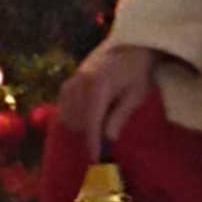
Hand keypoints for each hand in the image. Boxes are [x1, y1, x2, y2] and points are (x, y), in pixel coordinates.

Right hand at [57, 43, 154, 160]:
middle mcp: (81, 83)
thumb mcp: (135, 94)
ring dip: (79, 126)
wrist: (132, 42)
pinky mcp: (70, 78)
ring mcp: (73, 79)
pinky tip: (83, 120)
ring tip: (94, 132)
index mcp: (98, 87)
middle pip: (77, 120)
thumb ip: (120, 116)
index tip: (95, 159)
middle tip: (100, 147)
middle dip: (87, 136)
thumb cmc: (138, 69)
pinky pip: (63, 103)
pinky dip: (71, 115)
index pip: (91, 122)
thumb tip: (108, 139)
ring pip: (67, 113)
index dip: (92, 142)